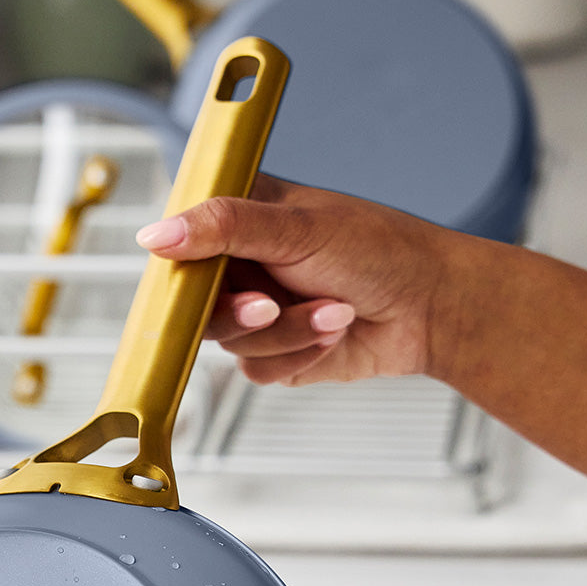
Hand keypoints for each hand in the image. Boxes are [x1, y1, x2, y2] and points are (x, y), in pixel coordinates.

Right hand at [135, 175, 448, 386]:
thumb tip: (155, 235)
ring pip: (229, 341)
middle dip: (239, 311)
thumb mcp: (296, 228)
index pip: (179, 241)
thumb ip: (223, 227)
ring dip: (285, 332)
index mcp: (240, 217)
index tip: (192, 280)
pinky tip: (333, 332)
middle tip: (269, 305)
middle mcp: (242, 265)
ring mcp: (256, 311)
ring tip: (332, 310)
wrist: (431, 308)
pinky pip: (256, 368)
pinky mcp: (274, 352)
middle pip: (194, 304)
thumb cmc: (380, 251)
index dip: (179, 265)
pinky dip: (297, 354)